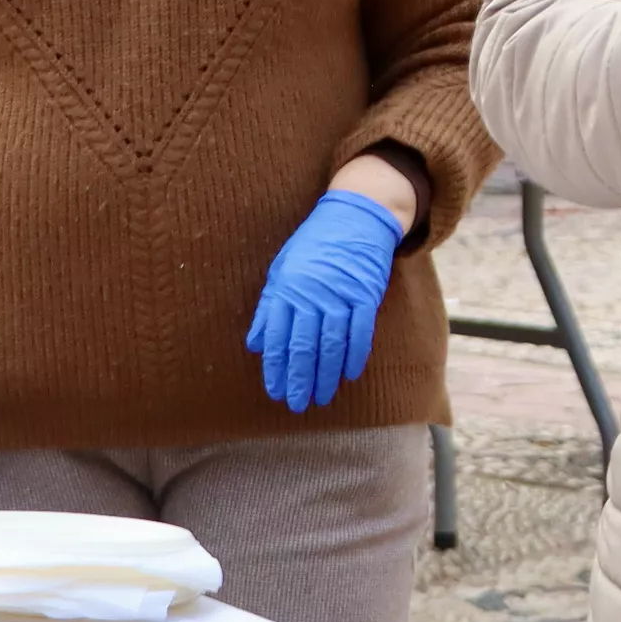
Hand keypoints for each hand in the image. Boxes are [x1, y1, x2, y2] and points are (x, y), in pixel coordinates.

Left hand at [248, 187, 406, 412]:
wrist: (354, 217)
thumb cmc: (314, 245)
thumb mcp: (282, 270)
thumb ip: (269, 308)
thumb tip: (254, 345)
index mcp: (286, 290)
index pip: (278, 338)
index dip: (277, 369)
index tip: (276, 392)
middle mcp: (312, 295)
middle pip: (304, 346)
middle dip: (299, 379)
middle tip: (297, 404)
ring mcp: (340, 295)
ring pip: (331, 345)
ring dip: (326, 375)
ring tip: (322, 397)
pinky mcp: (365, 295)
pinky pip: (360, 332)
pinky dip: (355, 355)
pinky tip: (349, 375)